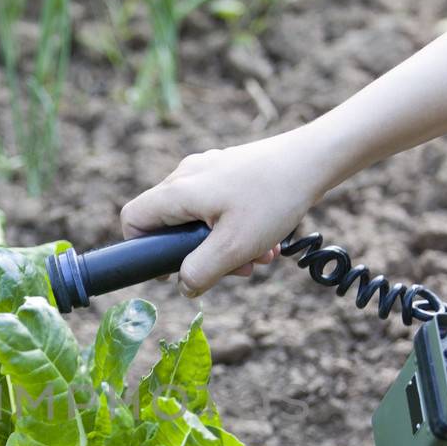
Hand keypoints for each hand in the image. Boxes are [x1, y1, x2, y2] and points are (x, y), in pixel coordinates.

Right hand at [119, 129, 333, 295]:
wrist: (313, 159)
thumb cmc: (273, 199)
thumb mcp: (234, 247)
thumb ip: (199, 272)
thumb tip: (182, 286)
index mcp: (178, 191)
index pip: (133, 219)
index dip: (143, 249)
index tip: (174, 267)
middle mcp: (186, 175)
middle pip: (170, 223)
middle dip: (199, 254)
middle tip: (234, 269)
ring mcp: (208, 169)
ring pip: (199, 218)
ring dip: (225, 246)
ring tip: (258, 256)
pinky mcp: (228, 170)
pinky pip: (219, 206)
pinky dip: (237, 228)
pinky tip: (267, 238)